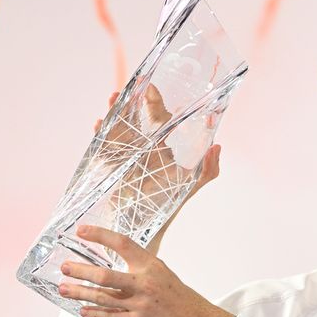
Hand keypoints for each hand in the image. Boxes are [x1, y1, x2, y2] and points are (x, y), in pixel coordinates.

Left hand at [59, 224, 233, 316]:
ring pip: (101, 297)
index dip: (101, 235)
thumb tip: (119, 260)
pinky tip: (82, 310)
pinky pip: (108, 316)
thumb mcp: (163, 274)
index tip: (82, 230)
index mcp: (152, 266)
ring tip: (64, 288)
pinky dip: (93, 313)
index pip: (123, 244)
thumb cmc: (181, 299)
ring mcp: (139, 304)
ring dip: (79, 292)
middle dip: (80, 270)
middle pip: (104, 274)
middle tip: (64, 267)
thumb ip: (142, 268)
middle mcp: (144, 283)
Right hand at [93, 89, 221, 254]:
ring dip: (114, 112)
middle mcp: (144, 148)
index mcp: (163, 148)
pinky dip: (100, 135)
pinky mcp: (111, 166)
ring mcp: (126, 155)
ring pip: (118, 128)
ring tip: (112, 98)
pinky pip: (104, 146)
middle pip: (136, 118)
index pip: (161, 119)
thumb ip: (208, 170)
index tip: (152, 88)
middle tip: (129, 89)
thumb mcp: (191, 186)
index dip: (156, 102)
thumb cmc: (168, 205)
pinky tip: (98, 125)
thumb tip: (217, 146)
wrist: (144, 228)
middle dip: (132, 102)